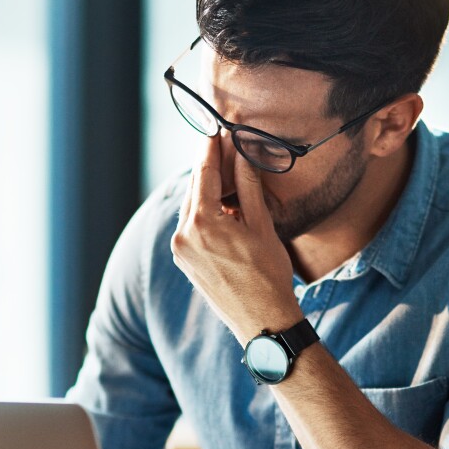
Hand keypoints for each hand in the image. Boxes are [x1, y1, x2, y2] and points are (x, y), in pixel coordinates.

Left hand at [171, 135, 302, 341]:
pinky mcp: (184, 262)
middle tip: (222, 145)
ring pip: (191, 208)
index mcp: (203, 223)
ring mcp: (180, 250)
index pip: (205, 173)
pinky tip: (223, 208)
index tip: (215, 128)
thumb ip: (249, 186)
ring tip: (227, 176)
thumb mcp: (261, 225)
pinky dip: (204, 212)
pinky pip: (191, 226)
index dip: (211, 148)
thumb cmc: (268, 275)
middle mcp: (183, 235)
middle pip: (195, 188)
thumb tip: (243, 152)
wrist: (262, 321)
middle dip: (209, 167)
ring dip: (207, 190)